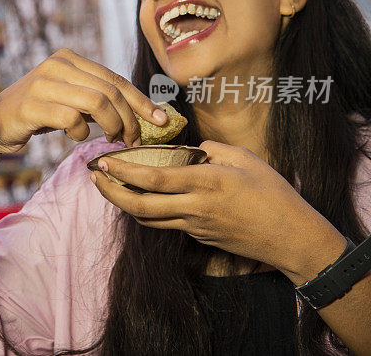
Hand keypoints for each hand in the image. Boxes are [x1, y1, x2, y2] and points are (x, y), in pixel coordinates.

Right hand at [0, 49, 166, 158]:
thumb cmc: (35, 115)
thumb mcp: (68, 101)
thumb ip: (98, 101)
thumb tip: (141, 113)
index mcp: (68, 58)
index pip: (115, 78)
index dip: (141, 100)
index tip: (160, 120)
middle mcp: (56, 64)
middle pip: (110, 90)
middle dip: (130, 118)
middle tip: (133, 140)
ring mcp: (43, 83)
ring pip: (97, 103)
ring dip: (112, 126)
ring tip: (112, 140)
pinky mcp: (31, 105)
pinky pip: (72, 119)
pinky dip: (81, 133)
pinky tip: (76, 138)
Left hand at [90, 140, 344, 279]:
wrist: (291, 238)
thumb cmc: (273, 193)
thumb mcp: (245, 158)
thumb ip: (211, 149)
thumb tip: (188, 148)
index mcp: (205, 183)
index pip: (153, 179)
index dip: (123, 172)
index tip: (104, 162)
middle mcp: (194, 207)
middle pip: (139, 206)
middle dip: (110, 192)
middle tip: (94, 177)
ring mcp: (194, 226)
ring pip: (147, 219)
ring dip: (123, 204)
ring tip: (109, 186)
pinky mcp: (198, 236)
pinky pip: (165, 223)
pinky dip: (146, 210)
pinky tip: (141, 197)